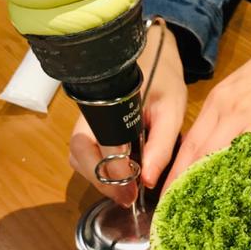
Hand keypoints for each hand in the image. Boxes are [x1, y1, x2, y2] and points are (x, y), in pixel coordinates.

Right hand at [69, 24, 186, 205]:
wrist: (153, 51)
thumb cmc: (163, 77)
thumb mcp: (172, 110)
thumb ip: (161, 144)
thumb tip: (146, 181)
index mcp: (105, 103)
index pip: (98, 146)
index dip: (113, 174)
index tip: (132, 193)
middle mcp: (88, 113)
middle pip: (79, 155)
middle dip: (101, 181)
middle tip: (127, 198)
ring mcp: (85, 120)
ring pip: (79, 158)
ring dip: (99, 179)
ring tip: (126, 191)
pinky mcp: (90, 127)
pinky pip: (86, 155)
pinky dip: (100, 171)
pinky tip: (122, 178)